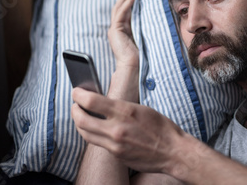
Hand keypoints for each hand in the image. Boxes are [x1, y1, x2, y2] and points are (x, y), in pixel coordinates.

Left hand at [72, 88, 187, 174]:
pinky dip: (92, 133)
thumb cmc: (161, 127)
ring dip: (79, 122)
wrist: (172, 151)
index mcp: (124, 111)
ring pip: (85, 133)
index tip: (76, 91)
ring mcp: (115, 144)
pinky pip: (97, 143)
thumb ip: (120, 106)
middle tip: (75, 104)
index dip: (78, 94)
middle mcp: (116, 129)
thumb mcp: (141, 108)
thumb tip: (102, 101)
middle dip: (74, 109)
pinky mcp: (116, 155)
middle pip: (81, 119)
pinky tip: (95, 128)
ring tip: (80, 115)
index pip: (91, 101)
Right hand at [108, 0, 138, 70]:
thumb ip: (145, 27)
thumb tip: (156, 17)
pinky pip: (121, 11)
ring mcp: (114, 29)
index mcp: (123, 31)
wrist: (134, 66)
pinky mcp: (115, 29)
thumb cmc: (141, 55)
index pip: (125, 12)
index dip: (129, 1)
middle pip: (120, 7)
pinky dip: (128, 1)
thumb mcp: (144, 36)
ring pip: (119, 7)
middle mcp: (117, 29)